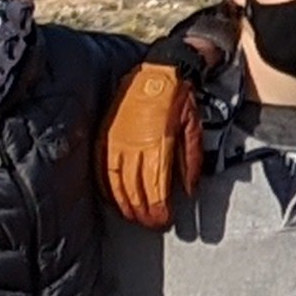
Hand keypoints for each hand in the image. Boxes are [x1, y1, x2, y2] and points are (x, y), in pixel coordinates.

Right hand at [102, 62, 200, 227]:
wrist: (160, 70)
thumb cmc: (180, 101)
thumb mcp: (194, 130)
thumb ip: (191, 162)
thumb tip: (189, 191)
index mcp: (158, 146)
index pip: (155, 188)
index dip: (158, 209)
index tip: (163, 221)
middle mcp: (134, 146)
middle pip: (134, 190)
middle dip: (142, 212)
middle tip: (149, 224)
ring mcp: (117, 141)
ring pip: (116, 182)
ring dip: (124, 203)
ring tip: (132, 217)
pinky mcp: (106, 134)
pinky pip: (101, 166)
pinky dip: (105, 184)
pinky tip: (110, 197)